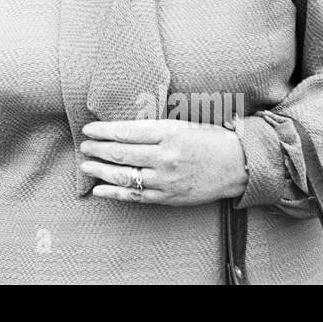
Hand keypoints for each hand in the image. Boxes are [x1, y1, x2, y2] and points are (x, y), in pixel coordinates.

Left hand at [79, 119, 248, 206]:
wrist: (238, 166)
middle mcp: (165, 157)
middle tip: (84, 146)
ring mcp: (166, 180)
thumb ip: (154, 128)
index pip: (126, 132)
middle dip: (98, 149)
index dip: (103, 131)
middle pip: (121, 153)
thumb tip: (121, 128)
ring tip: (86, 165)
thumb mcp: (182, 124)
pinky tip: (99, 189)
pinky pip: (135, 196)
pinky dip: (114, 193)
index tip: (88, 129)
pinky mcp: (168, 197)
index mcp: (169, 133)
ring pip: (125, 176)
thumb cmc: (210, 139)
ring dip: (101, 170)